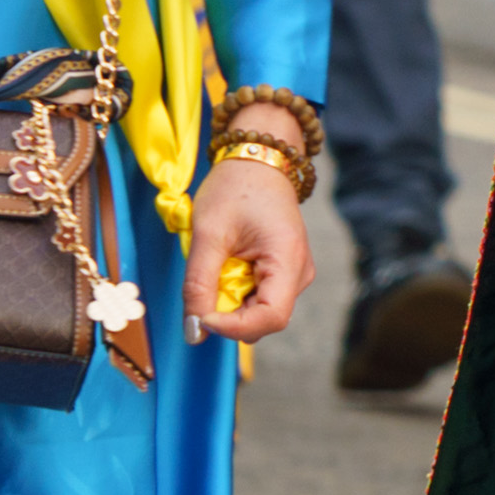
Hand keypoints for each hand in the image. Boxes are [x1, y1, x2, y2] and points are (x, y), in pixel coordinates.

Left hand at [186, 148, 315, 348]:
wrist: (256, 161)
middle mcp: (300, 272)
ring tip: (217, 264)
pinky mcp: (284, 271)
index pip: (270, 318)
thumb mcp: (208, 234)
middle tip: (204, 280)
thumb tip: (194, 333)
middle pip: (263, 319)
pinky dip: (235, 292)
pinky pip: (258, 298)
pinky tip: (226, 264)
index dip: (233, 327)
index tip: (200, 317)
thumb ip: (198, 285)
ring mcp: (294, 273)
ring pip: (259, 312)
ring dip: (230, 302)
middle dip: (228, 313)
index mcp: (289, 259)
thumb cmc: (235, 188)